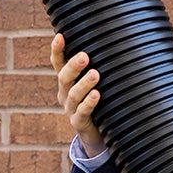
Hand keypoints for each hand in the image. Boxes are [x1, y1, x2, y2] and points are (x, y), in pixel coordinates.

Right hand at [52, 33, 105, 155]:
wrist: (95, 135)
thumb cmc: (97, 104)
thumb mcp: (92, 86)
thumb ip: (95, 69)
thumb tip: (114, 44)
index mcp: (66, 82)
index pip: (58, 64)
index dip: (57, 51)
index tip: (60, 36)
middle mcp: (65, 94)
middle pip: (64, 77)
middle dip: (73, 66)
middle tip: (85, 56)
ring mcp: (70, 109)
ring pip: (74, 94)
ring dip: (84, 83)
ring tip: (95, 74)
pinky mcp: (79, 123)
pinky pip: (83, 112)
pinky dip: (89, 102)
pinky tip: (96, 95)